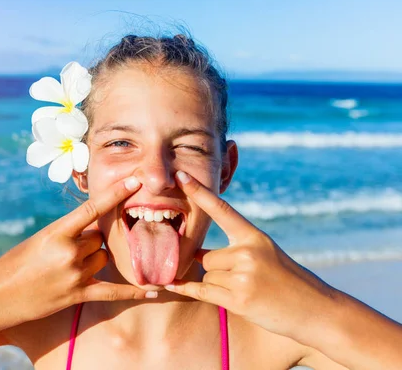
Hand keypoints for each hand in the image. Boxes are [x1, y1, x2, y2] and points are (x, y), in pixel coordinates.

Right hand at [0, 176, 155, 329]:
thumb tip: (94, 228)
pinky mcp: (77, 295)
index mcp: (56, 233)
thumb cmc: (15, 263)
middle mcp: (69, 252)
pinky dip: (133, 291)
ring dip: (94, 259)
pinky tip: (153, 289)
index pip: (91, 209)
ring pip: (103, 258)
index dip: (115, 194)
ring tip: (68, 267)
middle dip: (90, 240)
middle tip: (67, 250)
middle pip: (99, 238)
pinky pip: (112, 291)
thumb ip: (67, 233)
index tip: (135, 182)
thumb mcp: (39, 239)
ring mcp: (74, 275)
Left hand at [165, 171, 336, 341]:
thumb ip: (236, 250)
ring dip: (218, 287)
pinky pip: (201, 291)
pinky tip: (171, 284)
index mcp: (255, 237)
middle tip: (245, 281)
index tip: (180, 175)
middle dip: (215, 270)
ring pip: (206, 276)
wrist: (316, 310)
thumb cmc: (288, 282)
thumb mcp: (266, 255)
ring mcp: (243, 276)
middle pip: (206, 257)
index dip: (199, 192)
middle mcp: (248, 252)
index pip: (222, 210)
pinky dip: (186, 289)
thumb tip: (197, 254)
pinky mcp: (238, 299)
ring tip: (248, 292)